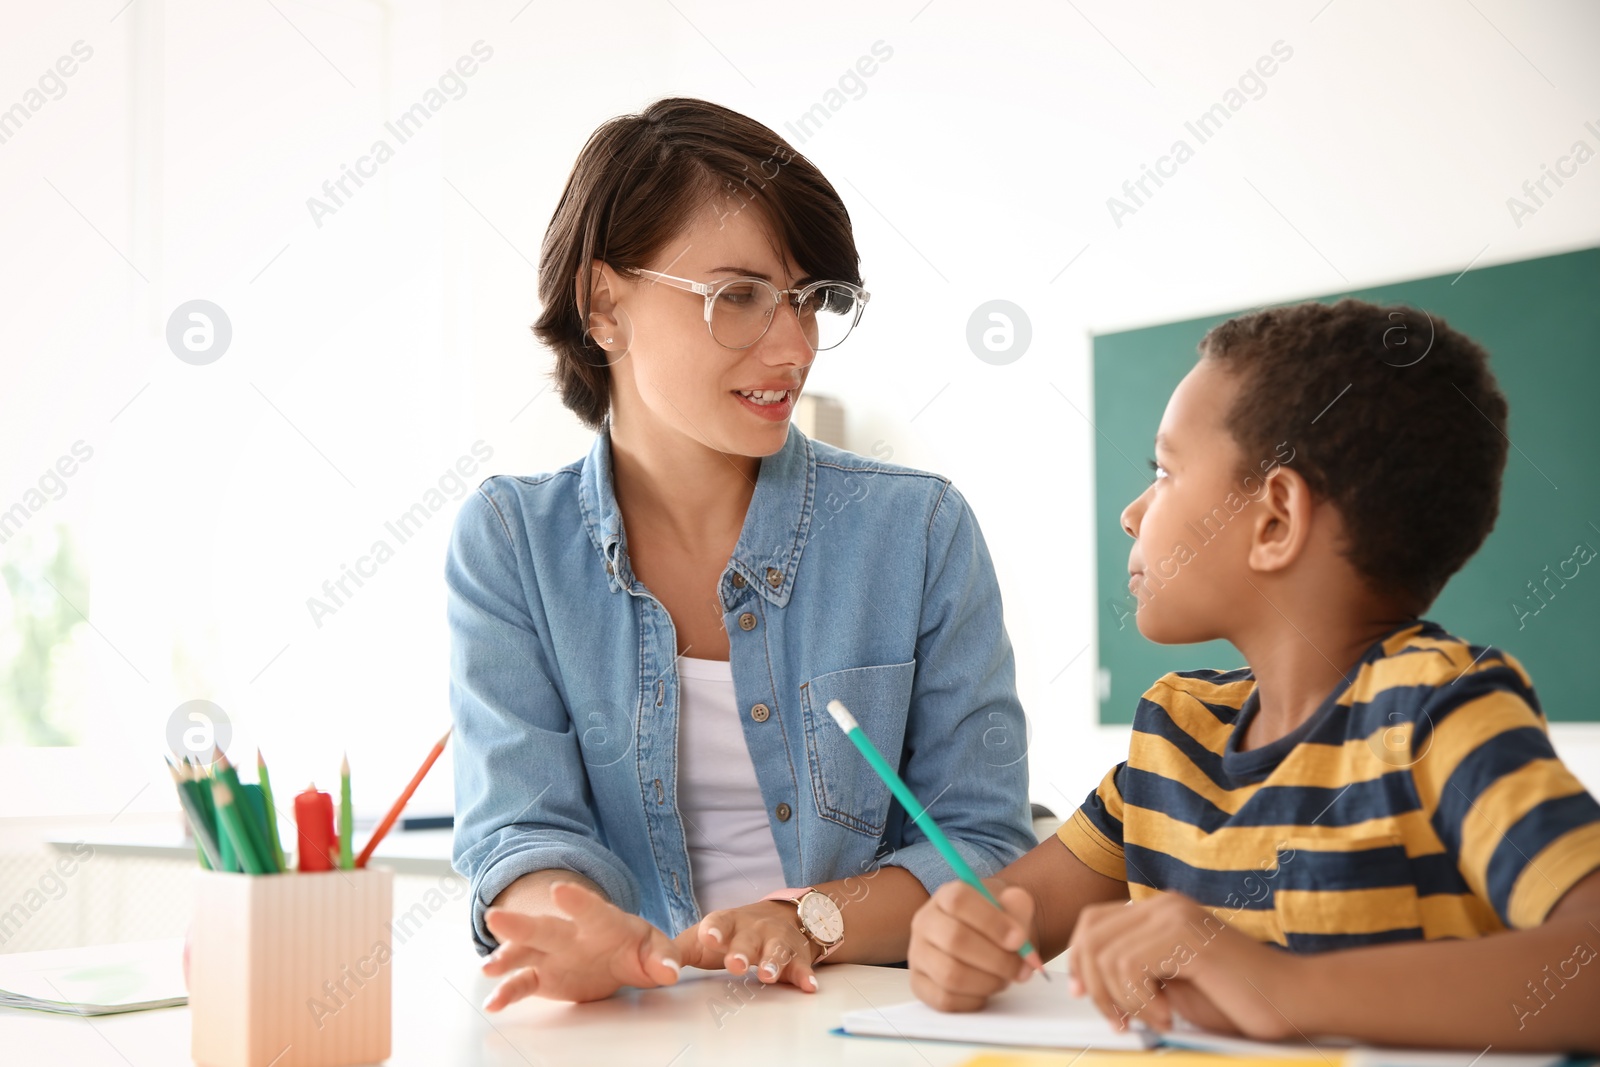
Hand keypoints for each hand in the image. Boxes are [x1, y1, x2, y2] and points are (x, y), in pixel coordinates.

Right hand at [479, 881, 681, 1006]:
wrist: (613, 955)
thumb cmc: (633, 947)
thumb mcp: (655, 949)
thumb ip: (664, 958)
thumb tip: (670, 971)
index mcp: (600, 922)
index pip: (589, 909)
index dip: (576, 900)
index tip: (560, 892)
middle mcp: (570, 934)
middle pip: (544, 927)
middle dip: (520, 924)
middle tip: (496, 916)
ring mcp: (552, 954)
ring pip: (525, 952)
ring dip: (505, 957)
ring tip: (488, 966)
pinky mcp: (543, 977)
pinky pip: (522, 984)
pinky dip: (507, 992)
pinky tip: (493, 1002)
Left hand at [674, 900, 819, 992]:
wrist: (778, 916)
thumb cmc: (732, 932)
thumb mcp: (706, 937)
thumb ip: (679, 950)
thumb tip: (651, 966)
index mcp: (728, 924)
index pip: (719, 922)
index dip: (714, 929)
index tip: (708, 937)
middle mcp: (754, 930)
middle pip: (748, 938)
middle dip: (741, 950)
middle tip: (734, 963)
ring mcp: (776, 940)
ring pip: (776, 950)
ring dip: (772, 962)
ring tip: (767, 975)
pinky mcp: (796, 955)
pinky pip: (802, 965)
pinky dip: (805, 975)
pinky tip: (808, 985)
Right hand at [908, 878, 1041, 1011]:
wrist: (989, 940)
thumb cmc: (999, 922)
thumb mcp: (1012, 906)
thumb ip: (1019, 908)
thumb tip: (1017, 932)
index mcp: (946, 896)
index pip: (959, 901)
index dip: (992, 921)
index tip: (1019, 939)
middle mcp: (925, 922)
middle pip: (955, 940)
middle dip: (997, 959)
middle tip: (1022, 968)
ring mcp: (918, 954)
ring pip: (950, 974)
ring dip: (988, 982)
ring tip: (1005, 978)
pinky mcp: (919, 984)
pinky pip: (945, 1000)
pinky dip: (974, 1000)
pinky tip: (986, 989)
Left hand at [1067, 892, 1299, 1038]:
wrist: (1293, 999)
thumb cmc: (1238, 999)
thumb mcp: (1172, 985)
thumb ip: (1134, 975)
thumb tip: (1090, 983)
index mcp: (1159, 911)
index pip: (1094, 923)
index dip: (1079, 960)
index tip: (1081, 994)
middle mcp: (1164, 904)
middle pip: (1092, 935)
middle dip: (1095, 985)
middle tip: (1118, 1020)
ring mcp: (1175, 915)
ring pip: (1107, 955)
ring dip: (1123, 1000)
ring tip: (1155, 1019)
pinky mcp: (1185, 934)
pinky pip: (1129, 966)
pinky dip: (1140, 1000)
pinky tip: (1168, 1015)